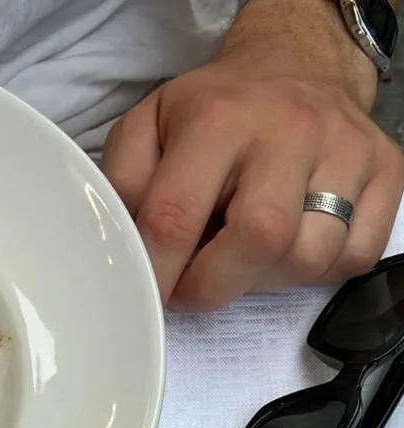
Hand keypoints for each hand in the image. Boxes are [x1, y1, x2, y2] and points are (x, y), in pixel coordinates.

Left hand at [103, 0, 403, 309]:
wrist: (295, 66)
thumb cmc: (215, 111)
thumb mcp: (149, 128)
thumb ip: (122, 186)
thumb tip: (121, 249)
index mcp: (218, 117)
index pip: (176, 219)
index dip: (158, 275)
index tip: (153, 290)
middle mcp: (289, 128)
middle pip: (258, 240)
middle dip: (215, 286)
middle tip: (197, 284)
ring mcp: (345, 148)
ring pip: (310, 257)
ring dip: (268, 279)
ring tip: (245, 256)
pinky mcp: (386, 170)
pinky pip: (355, 256)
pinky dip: (320, 271)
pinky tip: (292, 245)